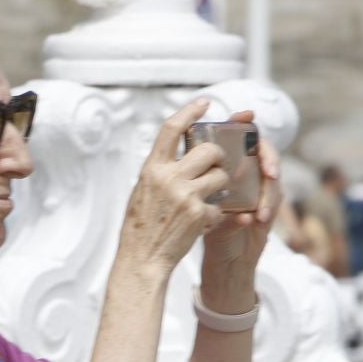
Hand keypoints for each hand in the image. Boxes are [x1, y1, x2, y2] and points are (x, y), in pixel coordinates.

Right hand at [127, 98, 227, 269]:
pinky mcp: (199, 214)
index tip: (204, 103)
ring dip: (221, 185)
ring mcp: (185, 195)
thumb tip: (177, 153)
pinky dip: (216, 213)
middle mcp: (168, 178)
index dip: (190, 111)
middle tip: (218, 165)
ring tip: (209, 197)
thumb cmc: (141, 227)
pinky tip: (202, 222)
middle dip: (219, 157)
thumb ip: (160, 171)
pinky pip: (220, 205)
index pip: (172, 129)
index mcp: (152, 169)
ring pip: (221, 176)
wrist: (142, 258)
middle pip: (209, 150)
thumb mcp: (142, 191)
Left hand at [201, 107, 284, 301]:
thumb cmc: (203, 223)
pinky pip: (271, 206)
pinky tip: (254, 216)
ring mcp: (261, 193)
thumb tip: (183, 150)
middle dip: (268, 156)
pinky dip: (264, 209)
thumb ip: (191, 174)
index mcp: (232, 166)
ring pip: (273, 181)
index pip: (241, 137)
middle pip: (264, 153)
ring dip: (268, 189)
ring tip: (262, 195)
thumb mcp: (192, 195)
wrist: (217, 256)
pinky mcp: (267, 214)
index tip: (247, 116)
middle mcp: (250, 176)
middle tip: (267, 168)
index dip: (245, 124)